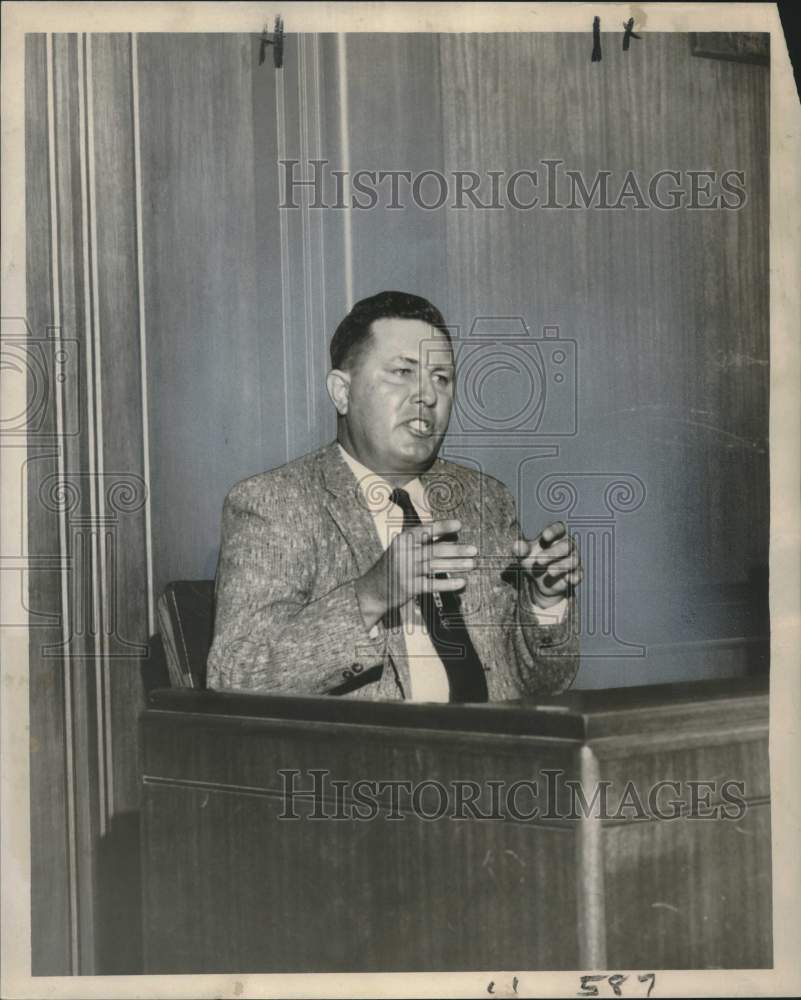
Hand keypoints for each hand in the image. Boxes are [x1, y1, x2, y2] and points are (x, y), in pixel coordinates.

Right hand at [355, 519, 476, 629]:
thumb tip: (451, 538)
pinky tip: (461, 582)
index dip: (443, 527)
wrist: (372, 590)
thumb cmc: (394, 566)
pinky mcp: (408, 587)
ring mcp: (405, 571)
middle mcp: (403, 554)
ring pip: (435, 566)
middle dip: (456, 550)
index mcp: (402, 540)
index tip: (459, 525)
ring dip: (456, 565)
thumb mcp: (403, 550)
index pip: (425, 530)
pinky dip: (447, 583)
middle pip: (434, 550)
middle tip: (474, 550)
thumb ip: (424, 543)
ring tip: (472, 564)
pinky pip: (432, 585)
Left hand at [511, 521, 581, 609]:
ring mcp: (573, 559)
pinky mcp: (576, 574)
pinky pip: (579, 574)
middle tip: (539, 560)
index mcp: (556, 535)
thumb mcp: (524, 555)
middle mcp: (568, 545)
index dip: (554, 531)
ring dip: (561, 566)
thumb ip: (521, 549)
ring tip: (549, 572)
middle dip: (553, 552)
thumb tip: (517, 545)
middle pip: (567, 545)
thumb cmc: (533, 560)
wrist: (540, 582)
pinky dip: (574, 576)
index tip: (545, 536)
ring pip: (573, 560)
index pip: (559, 528)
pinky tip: (568, 579)